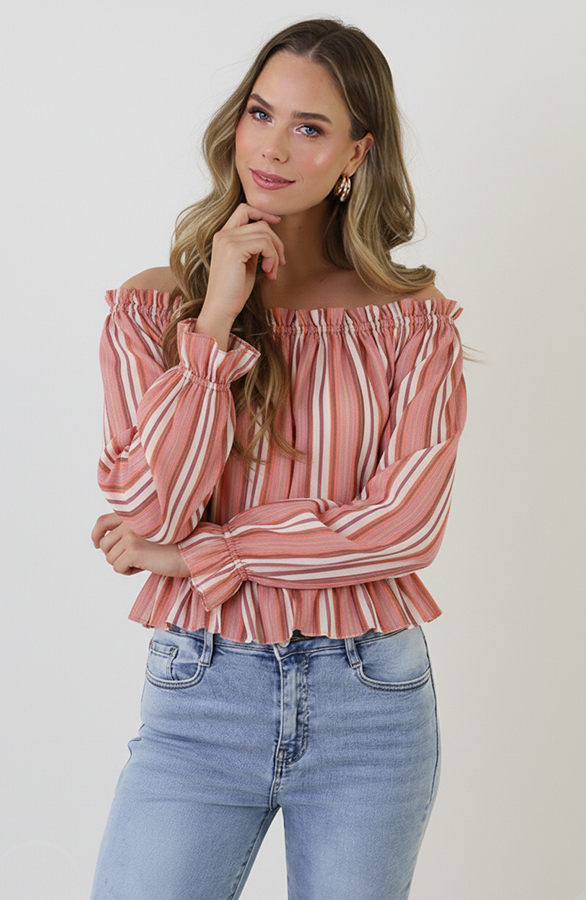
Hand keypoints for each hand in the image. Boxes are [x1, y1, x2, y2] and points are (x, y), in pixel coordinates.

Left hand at [92, 513, 189, 577]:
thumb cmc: (173, 545)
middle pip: (104, 545)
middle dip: (115, 556)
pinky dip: (128, 572)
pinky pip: (117, 568)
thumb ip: (129, 531)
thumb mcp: (149, 532)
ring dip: (123, 564)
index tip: (97, 544)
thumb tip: (104, 544)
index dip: (96, 535)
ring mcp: (130, 536)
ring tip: (142, 562)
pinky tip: (144, 567)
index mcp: (132, 516)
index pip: (102, 521)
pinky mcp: (132, 550)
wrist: (190, 552)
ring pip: (110, 558)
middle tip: (132, 560)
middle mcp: (129, 522)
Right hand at [196, 204, 285, 348]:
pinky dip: (272, 257)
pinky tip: (268, 273)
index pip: (244, 209)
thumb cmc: (235, 291)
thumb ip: (253, 247)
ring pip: (265, 232)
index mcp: (223, 236)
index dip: (263, 213)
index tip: (277, 223)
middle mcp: (222, 234)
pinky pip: (264, 243)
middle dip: (276, 241)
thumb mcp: (246, 263)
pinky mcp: (234, 250)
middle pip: (260, 223)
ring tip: (272, 271)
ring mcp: (227, 240)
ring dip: (275, 252)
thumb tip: (271, 236)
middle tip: (279, 263)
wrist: (221, 309)